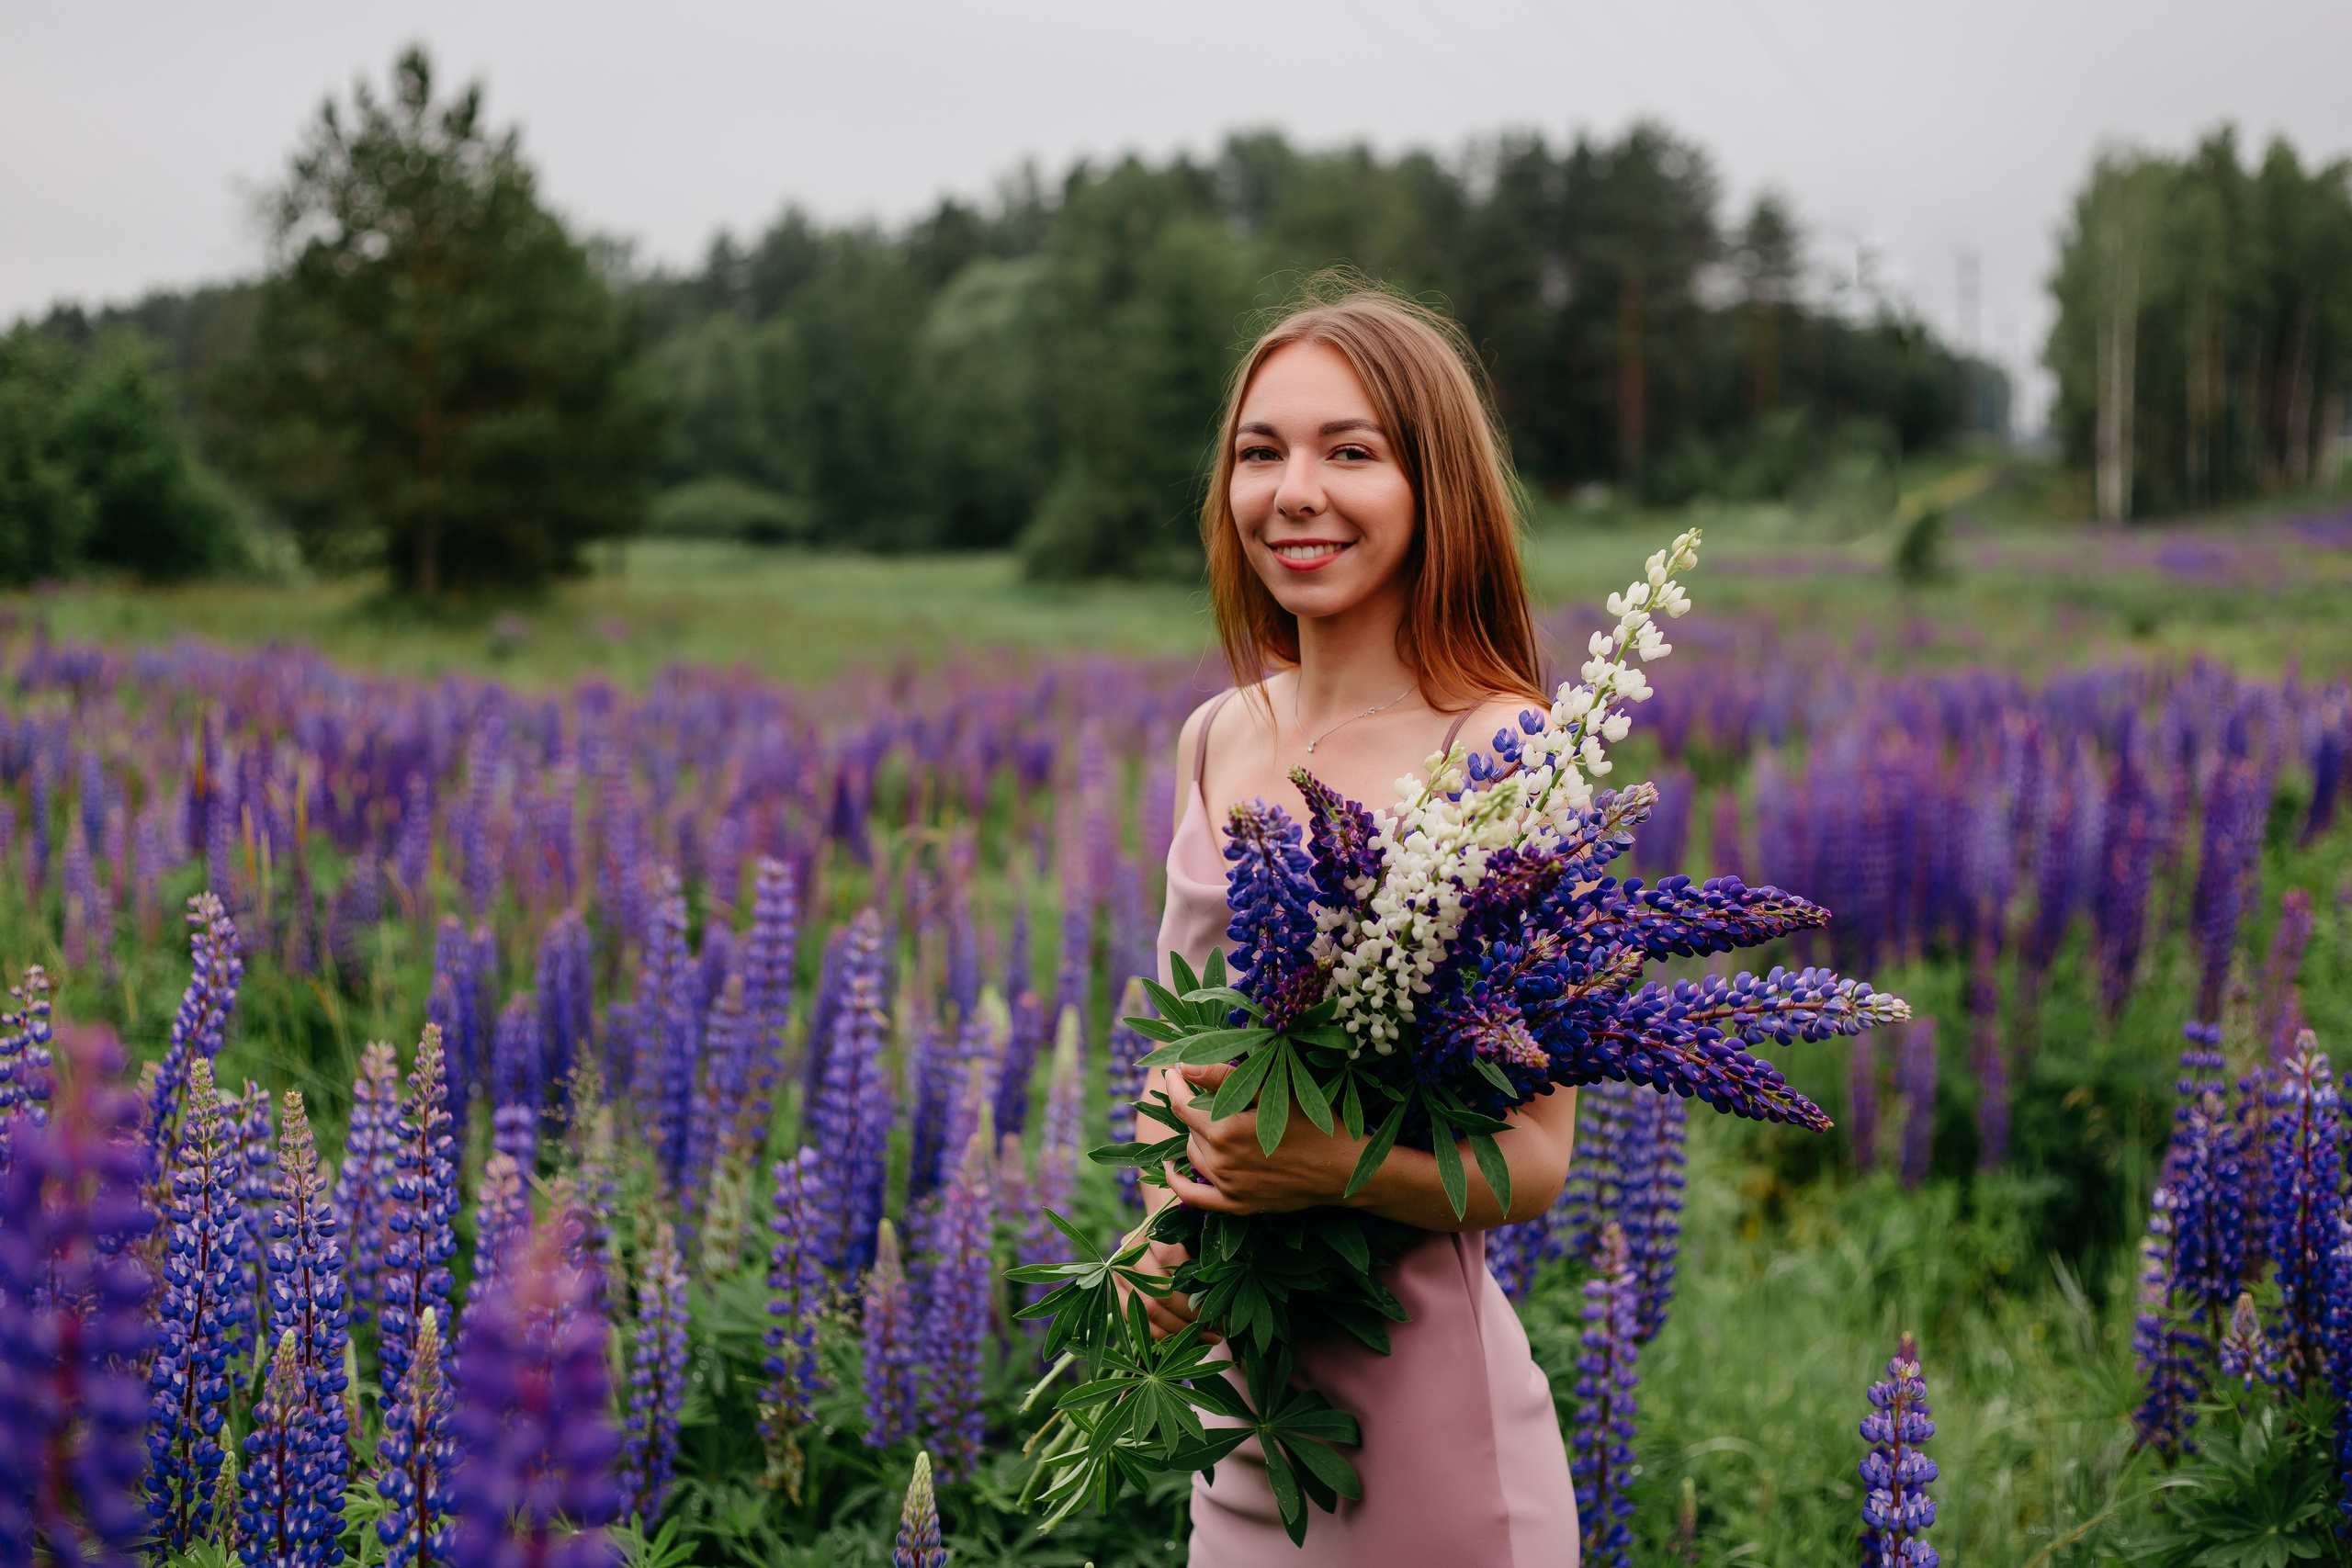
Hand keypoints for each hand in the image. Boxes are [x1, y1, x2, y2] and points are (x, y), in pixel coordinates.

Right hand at [1118, 1232, 1214, 1342]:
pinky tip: (1178, 1337)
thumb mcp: (1196, 1231)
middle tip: (1212, 1330)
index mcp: (1151, 1228)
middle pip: (1158, 1290)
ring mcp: (1119, 1269)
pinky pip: (1133, 1316)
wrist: (1156, 1228)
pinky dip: (1156, 1331)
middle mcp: (1130, 1248)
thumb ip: (1206, 1252)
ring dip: (1175, 1328)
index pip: (1170, 1259)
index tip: (1215, 1307)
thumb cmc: (1184, 1230)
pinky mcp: (1114, 1287)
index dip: (1192, 1287)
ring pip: (1146, 1308)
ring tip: (1201, 1336)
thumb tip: (1220, 1288)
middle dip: (1187, 1315)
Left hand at [1162, 1062, 1362, 1215]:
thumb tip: (1185, 1067)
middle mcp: (1220, 1162)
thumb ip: (1224, 1078)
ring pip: (1192, 1155)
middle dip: (1193, 1107)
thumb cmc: (1313, 1123)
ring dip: (1195, 1136)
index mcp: (1225, 1131)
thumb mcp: (1273, 1092)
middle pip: (1189, 1128)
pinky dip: (1178, 1183)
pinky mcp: (1237, 1205)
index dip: (1175, 1084)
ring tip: (1211, 1121)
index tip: (1173, 1070)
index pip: (1182, 1104)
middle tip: (1206, 1092)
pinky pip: (1193, 1198)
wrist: (1342, 1170)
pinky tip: (1175, 1169)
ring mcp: (1227, 1187)